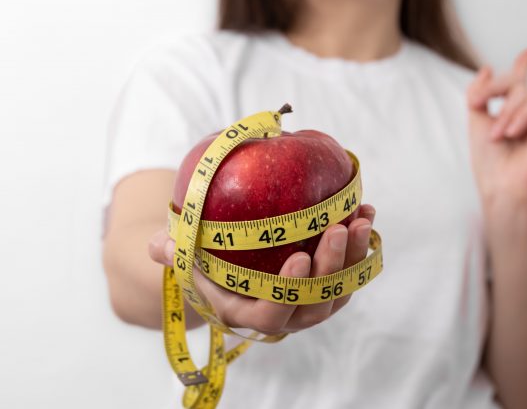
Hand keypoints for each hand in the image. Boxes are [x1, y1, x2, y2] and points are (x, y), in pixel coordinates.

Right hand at [149, 204, 375, 334]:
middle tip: (337, 229)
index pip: (273, 314)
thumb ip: (169, 251)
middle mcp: (282, 313)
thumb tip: (161, 244)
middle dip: (332, 267)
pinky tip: (365, 212)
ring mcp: (306, 300)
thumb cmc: (198, 259)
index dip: (289, 292)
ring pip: (339, 288)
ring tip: (361, 219)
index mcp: (246, 311)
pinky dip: (360, 245)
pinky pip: (349, 270)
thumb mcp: (179, 253)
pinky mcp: (324, 283)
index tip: (299, 259)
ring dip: (354, 255)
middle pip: (316, 303)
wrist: (222, 264)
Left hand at [466, 49, 526, 205]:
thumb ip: (480, 96)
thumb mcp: (477, 123)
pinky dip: (519, 118)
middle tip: (478, 103)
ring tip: (497, 136)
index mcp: (512, 115)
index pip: (518, 86)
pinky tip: (511, 134)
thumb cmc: (489, 164)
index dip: (522, 68)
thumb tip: (486, 68)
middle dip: (493, 89)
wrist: (503, 188)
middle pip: (515, 84)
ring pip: (523, 95)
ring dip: (504, 113)